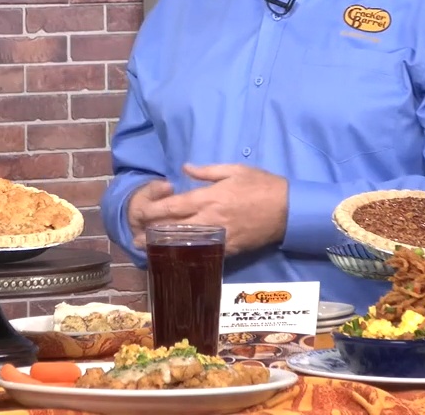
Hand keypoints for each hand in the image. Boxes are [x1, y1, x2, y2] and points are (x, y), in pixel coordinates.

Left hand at [135, 163, 288, 255]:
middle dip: (154, 233)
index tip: (140, 214)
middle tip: (135, 238)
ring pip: (188, 243)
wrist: (289, 209)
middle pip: (176, 228)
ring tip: (149, 249)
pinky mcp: (230, 248)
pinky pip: (206, 252)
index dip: (154, 211)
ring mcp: (220, 236)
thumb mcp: (234, 170)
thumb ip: (207, 171)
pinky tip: (179, 257)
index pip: (175, 206)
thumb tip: (185, 168)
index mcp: (210, 198)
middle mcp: (211, 218)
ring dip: (168, 246)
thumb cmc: (261, 185)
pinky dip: (191, 254)